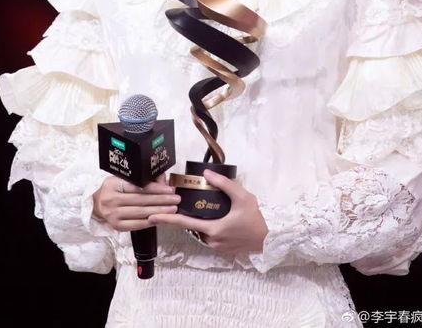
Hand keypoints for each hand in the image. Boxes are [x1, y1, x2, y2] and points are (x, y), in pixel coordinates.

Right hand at [92, 173, 181, 231]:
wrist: (96, 205)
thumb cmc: (113, 189)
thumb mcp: (121, 179)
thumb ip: (140, 179)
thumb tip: (161, 177)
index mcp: (113, 184)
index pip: (137, 186)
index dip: (155, 188)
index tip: (169, 189)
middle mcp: (112, 200)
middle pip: (141, 200)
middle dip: (161, 200)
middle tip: (175, 199)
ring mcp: (113, 215)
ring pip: (141, 213)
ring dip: (159, 211)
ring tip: (172, 209)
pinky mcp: (117, 226)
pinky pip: (137, 224)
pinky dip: (150, 222)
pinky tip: (161, 219)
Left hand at [149, 169, 268, 255]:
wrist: (270, 238)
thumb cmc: (255, 217)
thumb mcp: (242, 196)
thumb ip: (223, 184)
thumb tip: (206, 173)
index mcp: (213, 228)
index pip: (184, 223)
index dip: (166, 219)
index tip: (152, 217)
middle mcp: (211, 240)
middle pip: (191, 226)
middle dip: (182, 216)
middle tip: (173, 204)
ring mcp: (216, 246)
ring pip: (200, 231)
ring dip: (196, 220)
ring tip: (194, 207)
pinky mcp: (222, 249)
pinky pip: (208, 235)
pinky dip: (205, 226)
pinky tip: (210, 216)